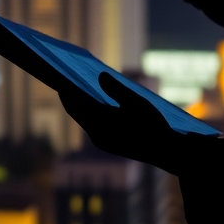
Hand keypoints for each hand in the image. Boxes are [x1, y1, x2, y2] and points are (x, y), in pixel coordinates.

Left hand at [59, 73, 186, 173]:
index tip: (59, 72)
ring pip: (84, 117)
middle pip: (76, 110)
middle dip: (70, 93)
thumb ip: (117, 89)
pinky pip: (92, 123)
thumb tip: (101, 75)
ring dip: (79, 101)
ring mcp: (101, 141)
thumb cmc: (152, 125)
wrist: (165, 151)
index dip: (66, 88)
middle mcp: (96, 135)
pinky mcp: (107, 143)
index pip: (75, 103)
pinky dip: (89, 109)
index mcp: (101, 125)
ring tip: (78, 82)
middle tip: (65, 73)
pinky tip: (95, 97)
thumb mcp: (137, 102)